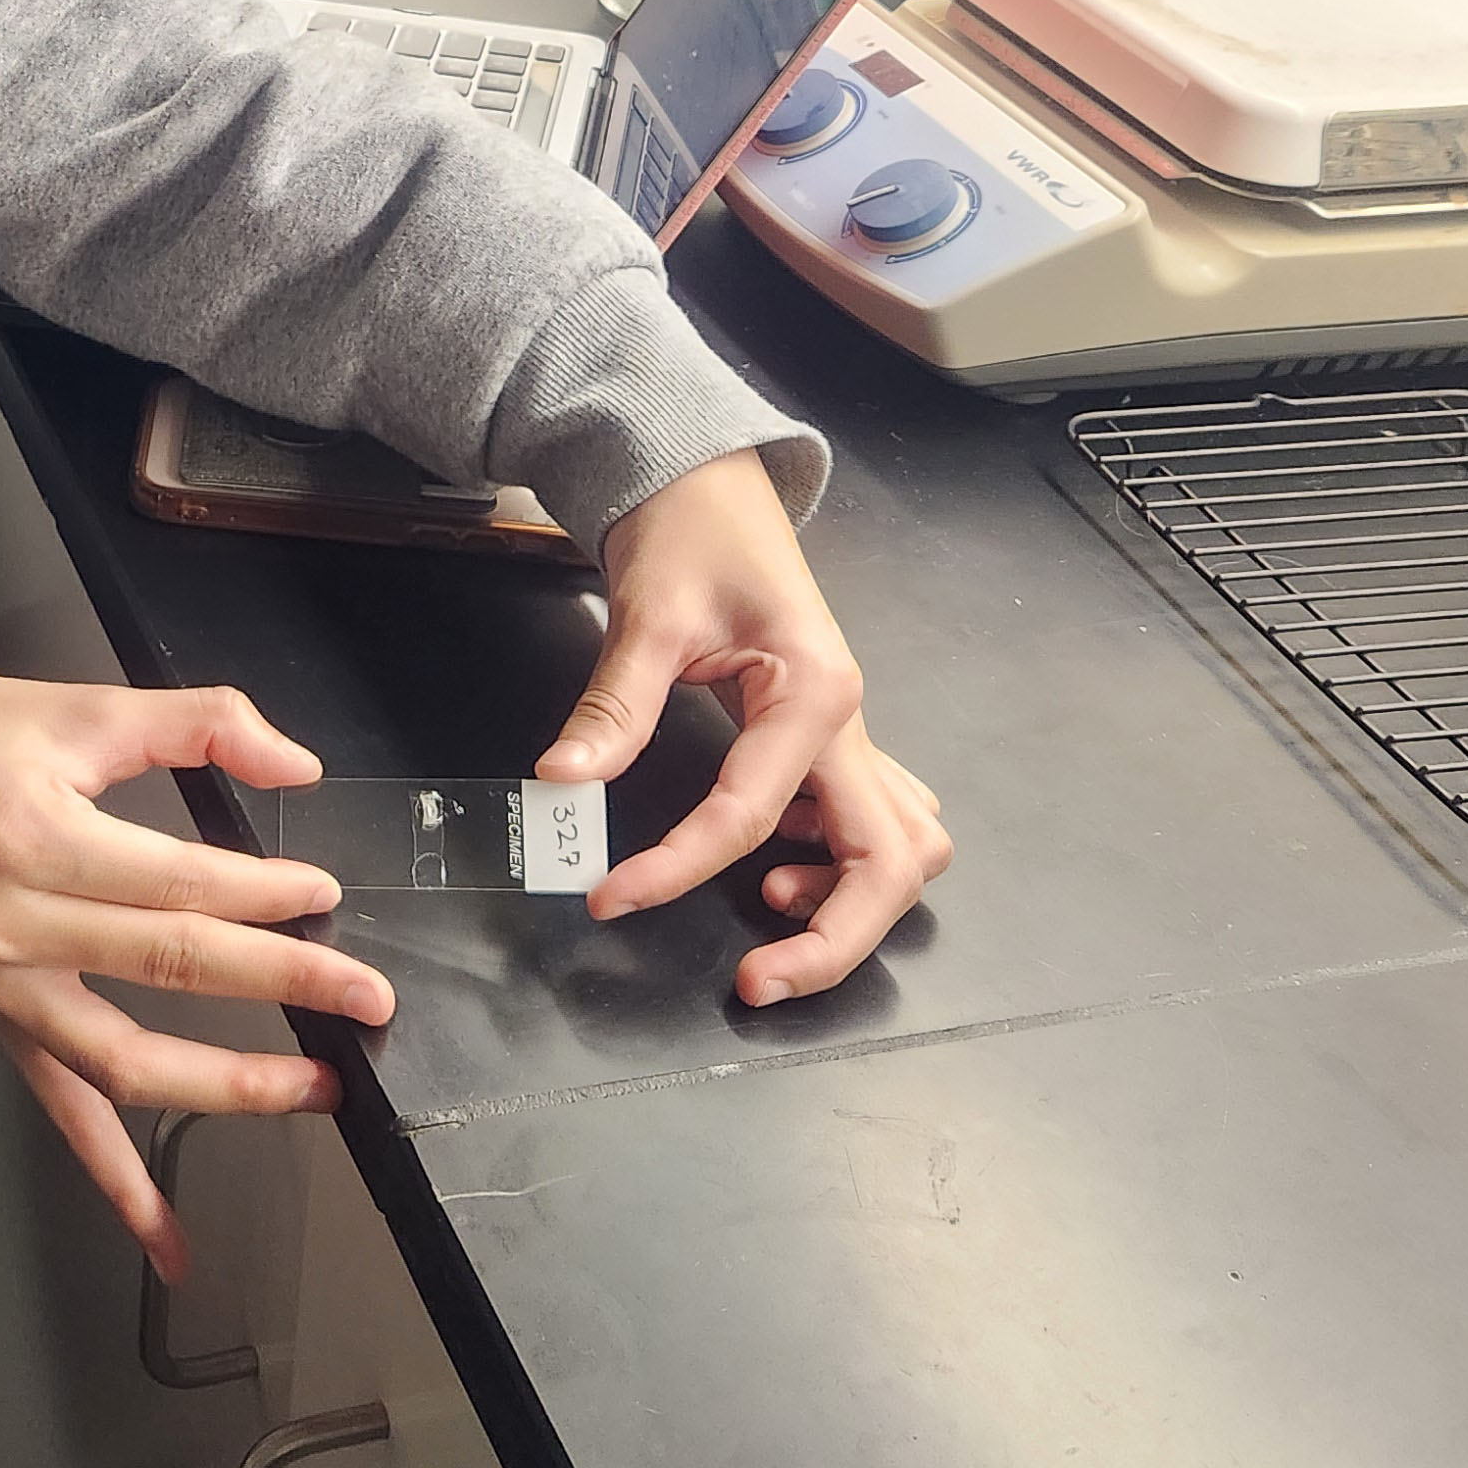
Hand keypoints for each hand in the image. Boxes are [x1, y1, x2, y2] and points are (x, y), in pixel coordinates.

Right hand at [0, 672, 394, 1280]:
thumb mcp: (75, 706)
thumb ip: (195, 721)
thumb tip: (295, 764)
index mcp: (31, 832)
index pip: (174, 880)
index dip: (260, 893)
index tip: (323, 897)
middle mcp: (10, 922)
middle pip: (169, 964)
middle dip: (281, 982)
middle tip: (364, 997)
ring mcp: (2, 989)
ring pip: (125, 1062)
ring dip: (227, 1085)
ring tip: (312, 1090)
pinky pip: (63, 1114)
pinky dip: (117, 1184)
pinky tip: (169, 1241)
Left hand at [539, 449, 952, 1001]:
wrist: (707, 485)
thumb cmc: (690, 532)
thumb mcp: (646, 616)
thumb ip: (613, 707)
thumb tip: (564, 782)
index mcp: (813, 690)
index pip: (750, 814)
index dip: (677, 868)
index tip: (612, 897)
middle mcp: (850, 719)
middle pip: (889, 863)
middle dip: (834, 941)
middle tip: (757, 981)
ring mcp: (851, 731)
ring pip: (903, 846)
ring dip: (855, 900)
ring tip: (769, 914)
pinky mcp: (832, 737)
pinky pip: (875, 818)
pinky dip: (842, 861)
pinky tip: (778, 869)